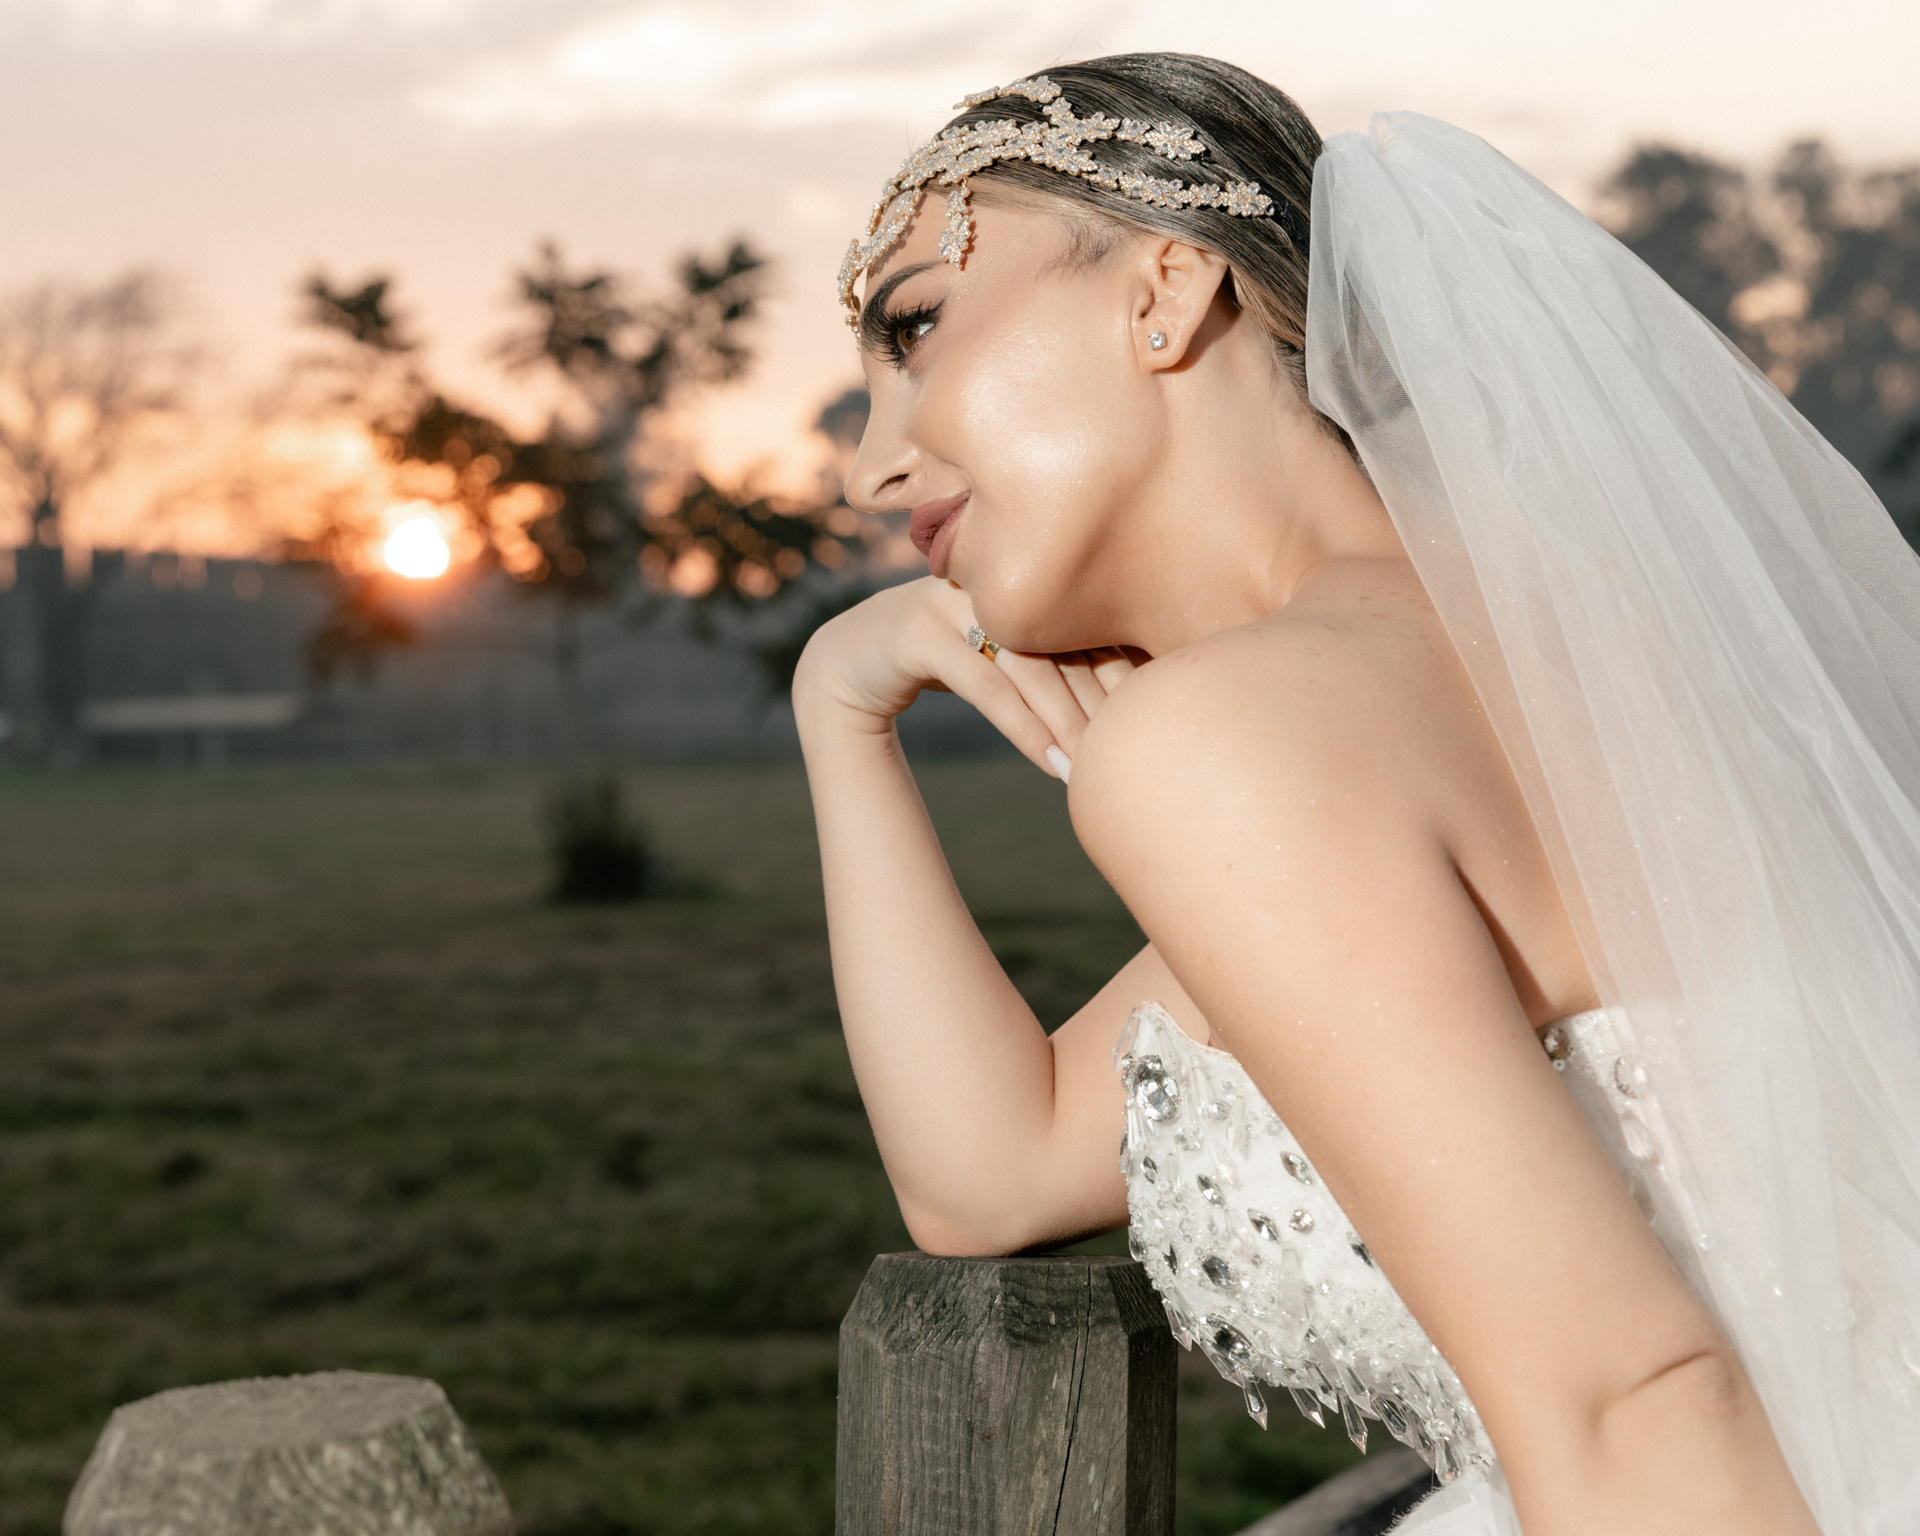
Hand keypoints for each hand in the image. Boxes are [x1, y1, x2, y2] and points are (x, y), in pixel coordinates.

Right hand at [793, 576, 1138, 779]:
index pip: (1084, 622)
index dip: (1122, 670)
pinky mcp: (917, 632)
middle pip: (1063, 642)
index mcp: (1017, 575)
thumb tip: (1130, 692)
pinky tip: (1049, 763)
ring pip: (1028, 665)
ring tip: (1090, 767)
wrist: (846, 663)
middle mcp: (989, 579)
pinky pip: (984, 685)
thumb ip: (1048, 658)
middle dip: (1102, 702)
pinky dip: (1022, 728)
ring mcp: (950, 600)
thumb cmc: (939, 660)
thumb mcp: (997, 652)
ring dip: (1066, 722)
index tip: (1154, 716)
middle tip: (1131, 750)